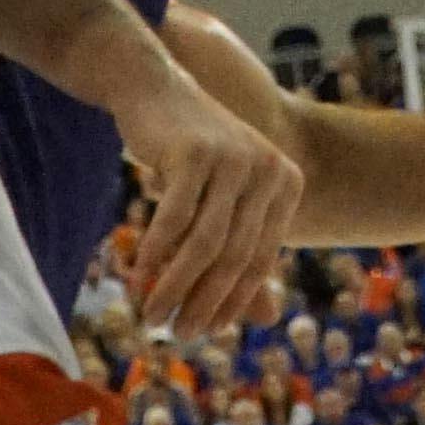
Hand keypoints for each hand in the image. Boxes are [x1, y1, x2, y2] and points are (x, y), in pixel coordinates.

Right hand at [109, 58, 309, 339]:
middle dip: (204, 302)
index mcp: (287, 182)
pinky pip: (174, 220)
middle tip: (178, 333)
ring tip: (151, 315)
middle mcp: (269, 168)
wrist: (154, 91)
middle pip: (234, 255)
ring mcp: (234, 158)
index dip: (235, 301)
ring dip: (175, 287)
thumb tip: (270, 318)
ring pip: (204, 243)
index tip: (208, 331)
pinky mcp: (196, 152)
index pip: (261, 257)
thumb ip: (245, 257)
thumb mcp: (223, 205)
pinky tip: (137, 278)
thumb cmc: (192, 157)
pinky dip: (155, 255)